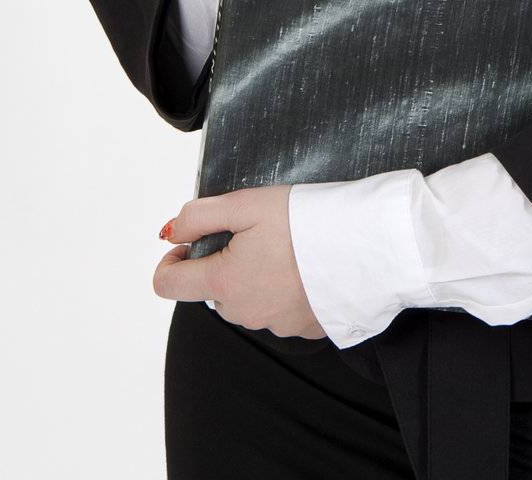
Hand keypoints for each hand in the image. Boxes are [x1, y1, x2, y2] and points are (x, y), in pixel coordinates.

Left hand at [152, 185, 327, 337]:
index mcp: (223, 282)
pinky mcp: (302, 329)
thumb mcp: (245, 203)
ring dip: (254, 278)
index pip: (167, 284)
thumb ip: (199, 216)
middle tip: (256, 234)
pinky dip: (284, 291)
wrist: (364, 245)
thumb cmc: (306, 220)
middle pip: (213, 290)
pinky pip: (279, 311)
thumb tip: (172, 232)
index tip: (190, 243)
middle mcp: (243, 312)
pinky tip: (305, 268)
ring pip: (247, 300)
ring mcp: (274, 325)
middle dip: (224, 264)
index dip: (171, 260)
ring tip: (287, 248)